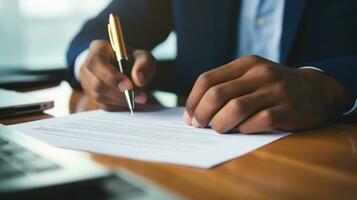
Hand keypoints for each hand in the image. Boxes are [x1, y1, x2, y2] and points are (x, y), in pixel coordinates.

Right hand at [79, 40, 155, 110]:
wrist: (126, 69)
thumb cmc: (133, 60)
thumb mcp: (143, 57)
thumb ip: (144, 65)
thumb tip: (139, 80)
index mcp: (98, 49)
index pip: (97, 62)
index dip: (111, 76)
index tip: (129, 86)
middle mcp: (87, 66)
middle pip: (97, 83)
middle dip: (119, 93)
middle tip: (140, 97)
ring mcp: (87, 82)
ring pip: (100, 96)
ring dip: (121, 101)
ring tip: (140, 99)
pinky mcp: (92, 95)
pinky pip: (103, 105)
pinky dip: (119, 106)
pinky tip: (132, 103)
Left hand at [184, 55, 353, 132]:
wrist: (316, 90)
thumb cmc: (273, 88)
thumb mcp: (251, 76)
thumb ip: (227, 87)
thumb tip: (195, 111)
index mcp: (246, 64)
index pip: (207, 79)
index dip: (193, 100)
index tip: (189, 117)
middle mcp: (260, 73)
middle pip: (217, 94)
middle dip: (202, 114)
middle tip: (199, 126)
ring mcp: (275, 90)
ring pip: (235, 108)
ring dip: (220, 124)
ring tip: (219, 129)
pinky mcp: (288, 109)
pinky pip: (258, 122)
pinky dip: (245, 129)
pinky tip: (244, 130)